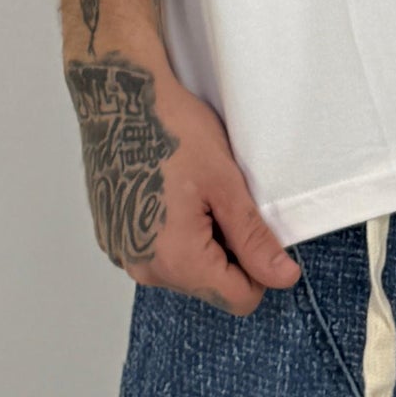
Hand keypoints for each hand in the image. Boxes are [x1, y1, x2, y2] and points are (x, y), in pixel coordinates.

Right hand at [65, 46, 301, 317]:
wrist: (119, 98)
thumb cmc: (172, 131)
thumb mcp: (225, 182)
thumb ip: (253, 238)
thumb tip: (282, 276)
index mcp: (176, 261)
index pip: (238, 298)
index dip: (260, 266)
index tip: (256, 224)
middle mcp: (143, 269)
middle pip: (209, 283)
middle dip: (227, 247)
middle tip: (221, 196)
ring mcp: (123, 253)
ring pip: (184, 267)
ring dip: (200, 237)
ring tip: (194, 189)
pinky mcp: (113, 236)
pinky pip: (157, 250)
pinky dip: (172, 229)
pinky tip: (171, 189)